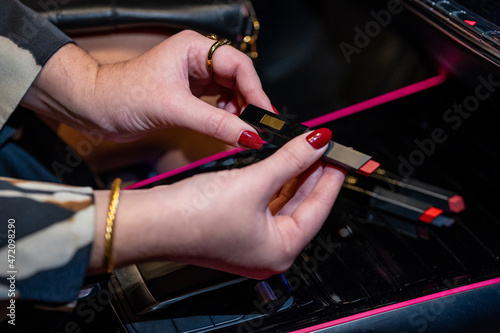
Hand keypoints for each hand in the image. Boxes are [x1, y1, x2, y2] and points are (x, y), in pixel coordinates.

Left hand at [22, 30, 271, 146]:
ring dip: (237, 110)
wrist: (94, 108)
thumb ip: (215, 123)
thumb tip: (249, 135)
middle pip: (237, 78)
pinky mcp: (188, 95)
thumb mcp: (174, 108)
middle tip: (257, 126)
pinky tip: (225, 125)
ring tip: (238, 127)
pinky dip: (225, 116)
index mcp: (194, 48)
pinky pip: (217, 103)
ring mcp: (193, 76)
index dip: (254, 90)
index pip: (238, 65)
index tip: (263, 114)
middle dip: (248, 102)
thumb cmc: (123, 94)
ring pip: (229, 91)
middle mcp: (196, 59)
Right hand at [90, 129, 344, 278]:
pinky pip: (265, 204)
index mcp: (280, 250)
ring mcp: (251, 241)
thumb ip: (289, 160)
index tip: (339, 159)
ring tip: (303, 151)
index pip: (318, 210)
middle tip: (321, 149)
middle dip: (311, 175)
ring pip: (282, 203)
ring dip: (292, 176)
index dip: (330, 180)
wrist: (152, 222)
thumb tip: (316, 144)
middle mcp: (268, 251)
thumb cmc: (194, 217)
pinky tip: (278, 164)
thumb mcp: (254, 182)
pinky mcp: (236, 229)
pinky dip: (273, 183)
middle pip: (301, 206)